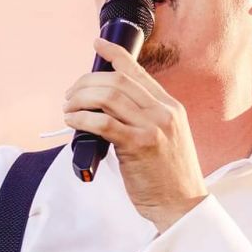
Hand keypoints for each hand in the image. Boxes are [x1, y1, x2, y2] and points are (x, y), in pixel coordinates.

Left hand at [63, 38, 207, 232]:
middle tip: (71, 95)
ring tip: (68, 109)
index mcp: (171, 107)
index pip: (138, 72)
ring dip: (81, 99)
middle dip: (87, 82)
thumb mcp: (166, 137)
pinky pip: (103, 122)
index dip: (115, 54)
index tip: (97, 45)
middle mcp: (164, 112)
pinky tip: (73, 121)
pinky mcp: (139, 145)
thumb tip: (107, 105)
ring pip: (109, 97)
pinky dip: (83, 118)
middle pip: (117, 81)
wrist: (182, 206)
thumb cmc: (167, 176)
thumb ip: (145, 118)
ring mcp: (153, 127)